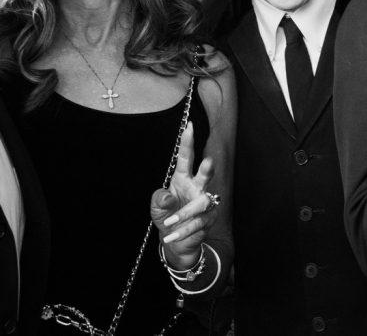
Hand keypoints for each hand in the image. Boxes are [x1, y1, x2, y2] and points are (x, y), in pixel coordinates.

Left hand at [150, 122, 218, 268]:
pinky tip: (171, 236)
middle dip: (208, 169)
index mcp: (182, 178)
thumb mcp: (156, 207)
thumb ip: (159, 200)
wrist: (175, 240)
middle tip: (208, 162)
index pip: (186, 158)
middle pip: (205, 175)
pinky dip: (183, 231)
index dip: (188, 142)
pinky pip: (198, 223)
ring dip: (184, 214)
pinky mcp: (209, 218)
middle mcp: (197, 187)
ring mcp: (205, 202)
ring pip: (201, 204)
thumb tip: (168, 197)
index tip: (190, 126)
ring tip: (169, 223)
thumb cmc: (167, 216)